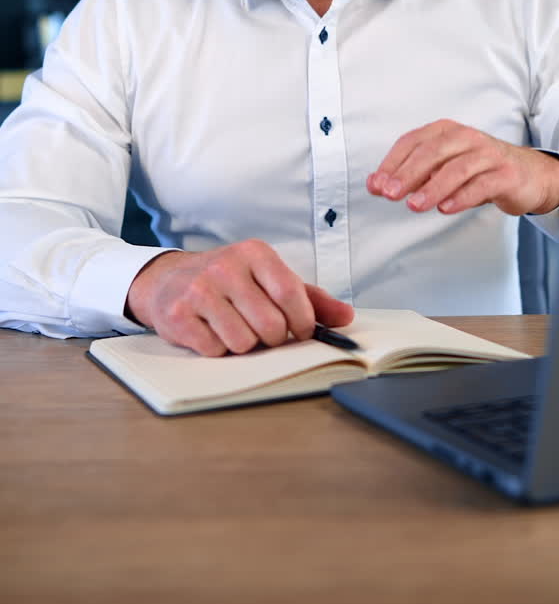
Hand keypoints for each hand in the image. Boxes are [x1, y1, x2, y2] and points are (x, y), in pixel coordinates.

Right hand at [125, 240, 353, 356]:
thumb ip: (309, 298)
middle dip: (272, 339)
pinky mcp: (178, 314)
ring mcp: (199, 290)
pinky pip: (215, 350)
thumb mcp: (268, 279)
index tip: (301, 332)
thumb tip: (346, 316)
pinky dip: (218, 350)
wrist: (168, 280)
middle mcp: (226, 267)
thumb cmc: (229, 282)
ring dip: (244, 346)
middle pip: (270, 325)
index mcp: (254, 253)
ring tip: (233, 328)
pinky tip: (211, 332)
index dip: (302, 322)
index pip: (291, 293)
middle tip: (262, 332)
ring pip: (243, 342)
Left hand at [367, 120, 558, 217]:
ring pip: (457, 168)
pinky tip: (446, 208)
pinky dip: (462, 197)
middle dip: (407, 173)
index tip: (377, 184)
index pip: (413, 141)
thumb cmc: (480, 170)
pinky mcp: (506, 174)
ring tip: (414, 205)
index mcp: (447, 131)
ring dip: (432, 187)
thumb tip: (376, 184)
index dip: (392, 163)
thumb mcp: (444, 168)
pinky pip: (482, 184)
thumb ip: (413, 175)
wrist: (530, 175)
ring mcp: (488, 155)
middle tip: (389, 194)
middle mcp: (467, 138)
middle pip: (432, 152)